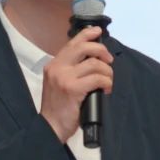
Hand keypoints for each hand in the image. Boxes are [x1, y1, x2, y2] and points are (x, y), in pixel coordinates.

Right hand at [39, 26, 112, 142]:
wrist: (50, 127)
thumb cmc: (58, 108)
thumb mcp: (59, 83)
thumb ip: (70, 70)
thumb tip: (93, 59)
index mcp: (53, 65)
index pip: (72, 43)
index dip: (87, 34)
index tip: (98, 32)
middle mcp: (57, 68)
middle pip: (83, 48)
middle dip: (101, 51)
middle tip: (109, 61)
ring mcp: (64, 78)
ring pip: (94, 64)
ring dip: (107, 72)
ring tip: (108, 81)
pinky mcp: (73, 89)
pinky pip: (97, 78)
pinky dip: (106, 82)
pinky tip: (106, 89)